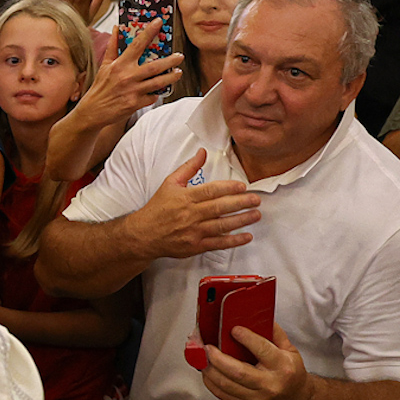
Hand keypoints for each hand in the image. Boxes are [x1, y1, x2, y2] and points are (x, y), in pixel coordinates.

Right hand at [70, 18, 181, 130]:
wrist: (93, 111)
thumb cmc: (100, 88)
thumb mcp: (105, 65)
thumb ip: (113, 47)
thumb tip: (116, 29)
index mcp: (120, 65)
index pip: (137, 44)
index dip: (149, 31)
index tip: (159, 22)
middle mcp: (128, 77)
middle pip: (155, 66)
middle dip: (170, 61)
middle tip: (179, 56)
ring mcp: (133, 91)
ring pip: (158, 82)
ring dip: (171, 77)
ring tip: (178, 73)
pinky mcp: (136, 103)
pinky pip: (152, 97)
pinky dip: (157, 93)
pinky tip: (158, 90)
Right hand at [127, 149, 259, 259]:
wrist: (143, 235)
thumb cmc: (157, 208)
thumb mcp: (170, 183)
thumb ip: (189, 168)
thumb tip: (203, 152)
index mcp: (185, 198)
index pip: (211, 191)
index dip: (229, 188)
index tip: (242, 186)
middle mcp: (190, 215)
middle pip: (219, 207)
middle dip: (241, 203)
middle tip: (255, 199)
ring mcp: (193, 232)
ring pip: (222, 225)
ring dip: (241, 220)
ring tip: (256, 215)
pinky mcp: (195, 246)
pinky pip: (217, 243)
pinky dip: (233, 241)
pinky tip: (246, 236)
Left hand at [200, 323, 309, 399]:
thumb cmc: (291, 373)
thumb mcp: (290, 350)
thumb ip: (274, 333)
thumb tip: (255, 316)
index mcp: (283, 367)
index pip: (262, 351)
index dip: (247, 339)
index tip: (234, 329)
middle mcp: (269, 384)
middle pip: (238, 372)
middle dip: (217, 358)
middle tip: (207, 347)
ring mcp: (257, 398)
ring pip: (226, 385)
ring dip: (209, 370)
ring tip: (202, 357)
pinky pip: (223, 395)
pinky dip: (210, 382)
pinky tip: (207, 371)